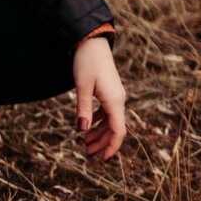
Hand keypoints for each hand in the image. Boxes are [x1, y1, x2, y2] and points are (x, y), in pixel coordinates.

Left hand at [73, 36, 126, 158]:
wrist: (92, 41)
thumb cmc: (86, 61)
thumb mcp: (81, 86)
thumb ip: (83, 109)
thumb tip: (82, 130)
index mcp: (114, 101)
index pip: (118, 131)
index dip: (111, 147)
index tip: (101, 159)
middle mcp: (118, 99)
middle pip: (114, 128)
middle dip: (102, 143)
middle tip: (87, 154)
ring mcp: (115, 95)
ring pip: (111, 121)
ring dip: (99, 133)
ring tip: (85, 143)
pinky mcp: (109, 90)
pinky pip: (107, 111)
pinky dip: (98, 121)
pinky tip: (87, 125)